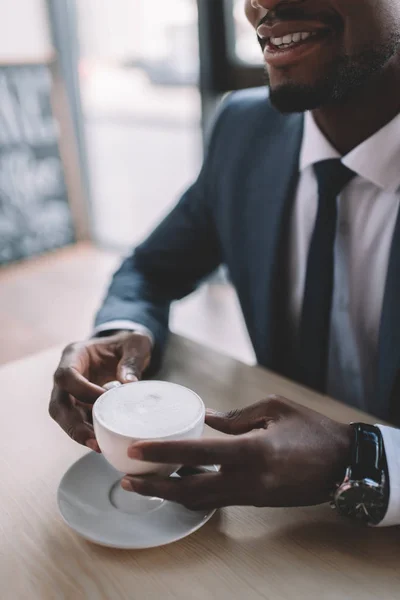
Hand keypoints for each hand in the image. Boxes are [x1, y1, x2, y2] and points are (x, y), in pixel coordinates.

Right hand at [49, 331, 151, 450]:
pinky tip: (102, 442)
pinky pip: (77, 421)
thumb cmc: (128, 344)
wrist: (126, 350)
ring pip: (63, 416)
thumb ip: (132, 361)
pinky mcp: (79, 404)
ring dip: (78, 432)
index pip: (66, 375)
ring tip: (98, 445)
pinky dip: (87, 432)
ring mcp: (70, 391)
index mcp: (75, 354)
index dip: (82, 390)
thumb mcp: (135, 344)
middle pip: (58, 402)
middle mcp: (66, 373)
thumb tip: (128, 384)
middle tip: (93, 439)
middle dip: (72, 423)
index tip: (105, 399)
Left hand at [121, 396, 351, 509]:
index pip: (197, 452)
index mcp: (251, 451)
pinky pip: (216, 500)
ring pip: (201, 501)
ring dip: (172, 493)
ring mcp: (251, 496)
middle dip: (155, 487)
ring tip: (148, 481)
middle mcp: (247, 480)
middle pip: (190, 490)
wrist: (343, 464)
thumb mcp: (274, 408)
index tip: (137, 451)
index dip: (164, 452)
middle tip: (128, 478)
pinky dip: (194, 493)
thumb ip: (236, 417)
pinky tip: (183, 479)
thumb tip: (206, 420)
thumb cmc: (312, 430)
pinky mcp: (255, 502)